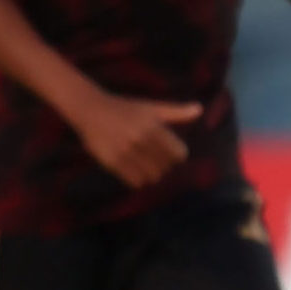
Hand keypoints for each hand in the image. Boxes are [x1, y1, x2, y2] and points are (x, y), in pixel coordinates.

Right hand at [70, 94, 201, 188]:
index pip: (179, 154)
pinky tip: (136, 170)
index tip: (171, 152)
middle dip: (165, 165)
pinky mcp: (111, 162)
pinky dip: (139, 180)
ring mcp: (125, 152)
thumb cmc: (125, 108)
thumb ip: (176, 112)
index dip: (178, 155)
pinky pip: (134, 182)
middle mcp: (140, 140)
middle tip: (158, 159)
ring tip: (147, 166)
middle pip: (166, 167)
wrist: (91, 110)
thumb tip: (200, 109)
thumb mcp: (151, 108)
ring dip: (153, 174)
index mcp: (153, 127)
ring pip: (152, 177)